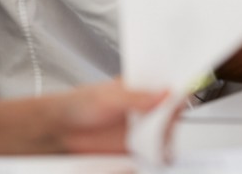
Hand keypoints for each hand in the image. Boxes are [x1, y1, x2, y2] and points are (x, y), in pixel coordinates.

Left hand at [0, 79, 173, 156]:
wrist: (58, 133)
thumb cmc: (78, 106)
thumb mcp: (108, 97)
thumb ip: (136, 97)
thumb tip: (163, 94)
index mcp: (141, 88)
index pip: (167, 87)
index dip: (178, 90)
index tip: (183, 93)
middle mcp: (144, 108)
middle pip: (172, 112)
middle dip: (175, 116)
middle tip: (170, 118)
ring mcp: (141, 130)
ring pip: (167, 134)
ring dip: (169, 137)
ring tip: (160, 138)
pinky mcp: (135, 150)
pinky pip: (155, 154)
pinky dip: (160, 155)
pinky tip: (157, 153)